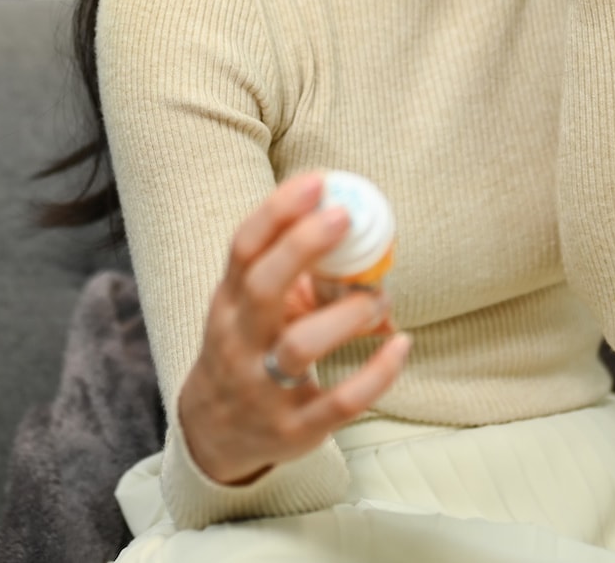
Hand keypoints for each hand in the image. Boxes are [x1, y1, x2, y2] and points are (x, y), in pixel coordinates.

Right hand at [176, 172, 410, 487]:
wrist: (214, 431)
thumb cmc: (247, 348)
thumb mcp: (253, 308)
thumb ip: (296, 272)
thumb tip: (363, 235)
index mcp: (230, 301)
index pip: (244, 248)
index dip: (277, 211)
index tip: (317, 182)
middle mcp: (239, 340)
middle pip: (262, 287)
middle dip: (301, 247)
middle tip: (344, 217)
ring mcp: (263, 386)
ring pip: (300, 346)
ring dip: (346, 316)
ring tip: (378, 300)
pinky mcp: (295, 428)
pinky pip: (339, 402)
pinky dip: (376, 374)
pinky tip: (400, 345)